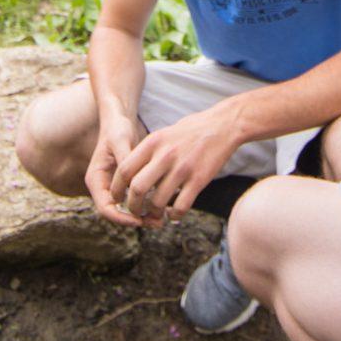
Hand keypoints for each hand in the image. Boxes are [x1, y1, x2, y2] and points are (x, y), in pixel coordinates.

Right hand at [85, 118, 153, 228]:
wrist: (119, 121)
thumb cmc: (118, 128)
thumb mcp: (120, 141)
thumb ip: (125, 161)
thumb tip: (134, 183)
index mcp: (95, 179)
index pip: (105, 208)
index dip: (121, 217)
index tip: (140, 219)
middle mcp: (102, 187)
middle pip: (116, 213)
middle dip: (135, 220)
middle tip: (156, 223)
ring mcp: (113, 187)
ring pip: (125, 210)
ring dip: (142, 216)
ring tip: (162, 219)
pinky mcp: (124, 185)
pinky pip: (133, 201)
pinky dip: (146, 206)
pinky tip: (162, 206)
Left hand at [110, 100, 246, 222]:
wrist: (223, 125)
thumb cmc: (191, 130)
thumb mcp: (163, 134)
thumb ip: (147, 153)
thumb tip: (131, 175)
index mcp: (152, 143)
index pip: (124, 170)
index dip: (117, 188)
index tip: (118, 198)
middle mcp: (165, 155)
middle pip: (137, 188)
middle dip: (132, 205)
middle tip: (135, 211)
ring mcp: (182, 168)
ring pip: (158, 201)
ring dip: (153, 213)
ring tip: (155, 215)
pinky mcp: (199, 179)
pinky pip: (181, 206)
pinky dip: (174, 215)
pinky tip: (173, 215)